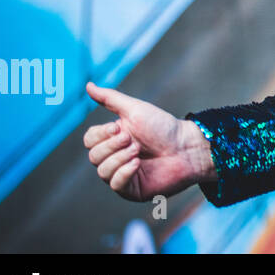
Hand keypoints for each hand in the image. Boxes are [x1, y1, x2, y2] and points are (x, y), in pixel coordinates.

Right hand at [83, 81, 213, 201]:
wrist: (186, 146)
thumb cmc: (164, 127)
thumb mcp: (135, 109)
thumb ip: (110, 98)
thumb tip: (88, 86)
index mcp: (113, 139)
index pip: (89, 140)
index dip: (100, 135)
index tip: (119, 128)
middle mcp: (115, 157)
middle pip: (93, 156)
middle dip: (113, 146)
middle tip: (133, 140)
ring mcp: (122, 174)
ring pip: (102, 171)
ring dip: (120, 158)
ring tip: (139, 151)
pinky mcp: (132, 189)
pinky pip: (115, 185)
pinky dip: (124, 173)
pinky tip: (138, 164)